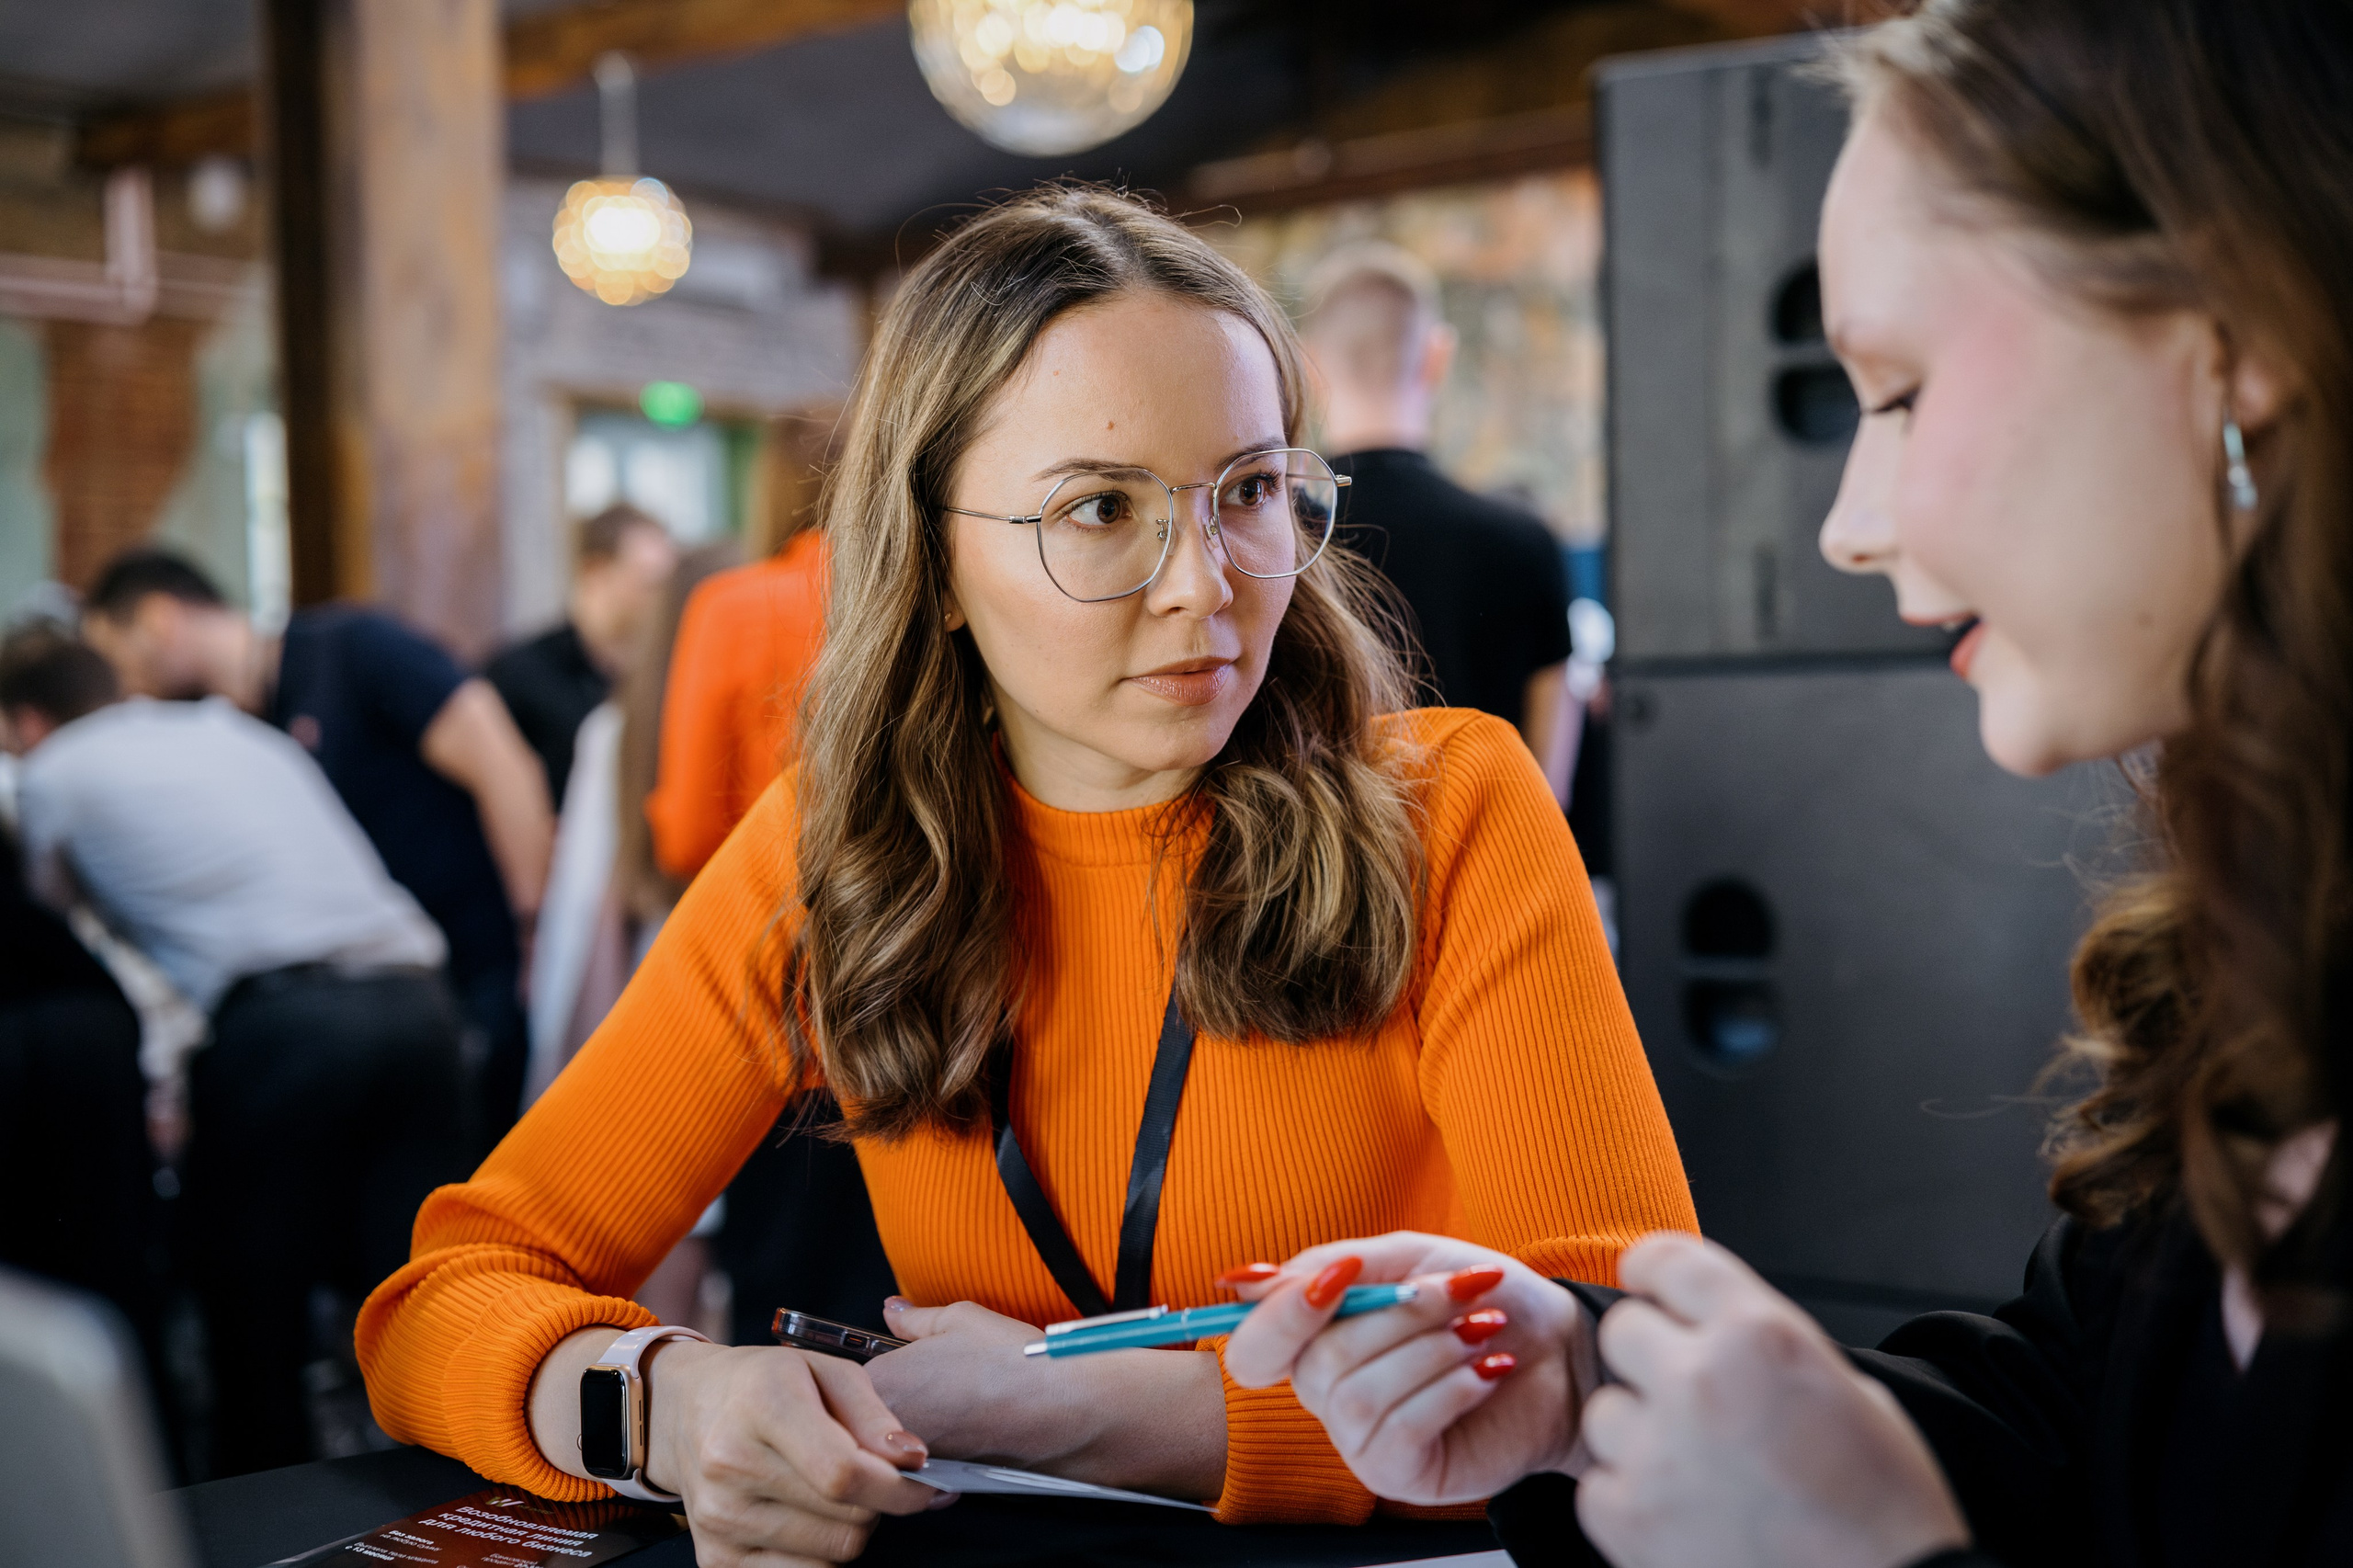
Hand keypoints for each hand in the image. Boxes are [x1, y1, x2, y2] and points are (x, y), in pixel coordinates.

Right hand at [643, 1341, 940, 1566]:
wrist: (686, 1410)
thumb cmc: (765, 1384)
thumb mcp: (825, 1369)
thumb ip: (874, 1414)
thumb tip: (912, 1460)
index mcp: (762, 1404)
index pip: (844, 1473)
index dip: (899, 1487)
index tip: (924, 1480)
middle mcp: (731, 1464)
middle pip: (847, 1518)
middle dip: (879, 1501)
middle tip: (869, 1474)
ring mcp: (718, 1517)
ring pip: (834, 1553)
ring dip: (851, 1525)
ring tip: (831, 1489)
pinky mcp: (715, 1557)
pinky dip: (821, 1551)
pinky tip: (808, 1515)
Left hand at [865, 1298, 1065, 1465]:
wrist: (1062, 1411)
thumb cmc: (1012, 1361)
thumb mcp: (961, 1318)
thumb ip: (915, 1319)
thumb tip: (892, 1310)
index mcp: (881, 1381)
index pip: (850, 1384)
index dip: (882, 1374)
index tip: (911, 1369)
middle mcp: (885, 1428)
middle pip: (864, 1420)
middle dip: (891, 1406)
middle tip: (938, 1389)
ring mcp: (908, 1462)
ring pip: (890, 1447)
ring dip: (911, 1433)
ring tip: (956, 1411)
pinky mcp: (937, 1485)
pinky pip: (919, 1468)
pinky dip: (936, 1455)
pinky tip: (968, 1435)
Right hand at [1221, 1232, 1591, 1505]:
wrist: (1560, 1346)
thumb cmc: (1481, 1297)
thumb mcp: (1407, 1259)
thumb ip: (1329, 1264)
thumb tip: (1247, 1281)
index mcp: (1315, 1341)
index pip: (1253, 1348)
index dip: (1282, 1315)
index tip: (1343, 1276)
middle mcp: (1327, 1396)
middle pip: (1320, 1360)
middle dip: (1400, 1315)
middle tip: (1461, 1291)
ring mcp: (1360, 1441)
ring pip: (1360, 1395)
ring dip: (1432, 1351)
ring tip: (1482, 1330)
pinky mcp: (1400, 1476)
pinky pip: (1401, 1431)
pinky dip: (1450, 1390)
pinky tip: (1487, 1371)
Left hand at [1576, 1233, 1968, 1567]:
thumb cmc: (1884, 1509)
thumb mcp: (1849, 1390)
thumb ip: (1767, 1347)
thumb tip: (1716, 1330)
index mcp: (1759, 1335)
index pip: (1668, 1259)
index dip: (1653, 1270)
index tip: (1647, 1284)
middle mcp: (1699, 1380)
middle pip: (1622, 1331)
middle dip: (1650, 1358)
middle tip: (1688, 1397)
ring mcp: (1657, 1452)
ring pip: (1605, 1411)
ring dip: (1639, 1433)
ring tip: (1698, 1470)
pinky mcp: (1629, 1520)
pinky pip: (1597, 1486)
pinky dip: (1631, 1500)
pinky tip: (1685, 1515)